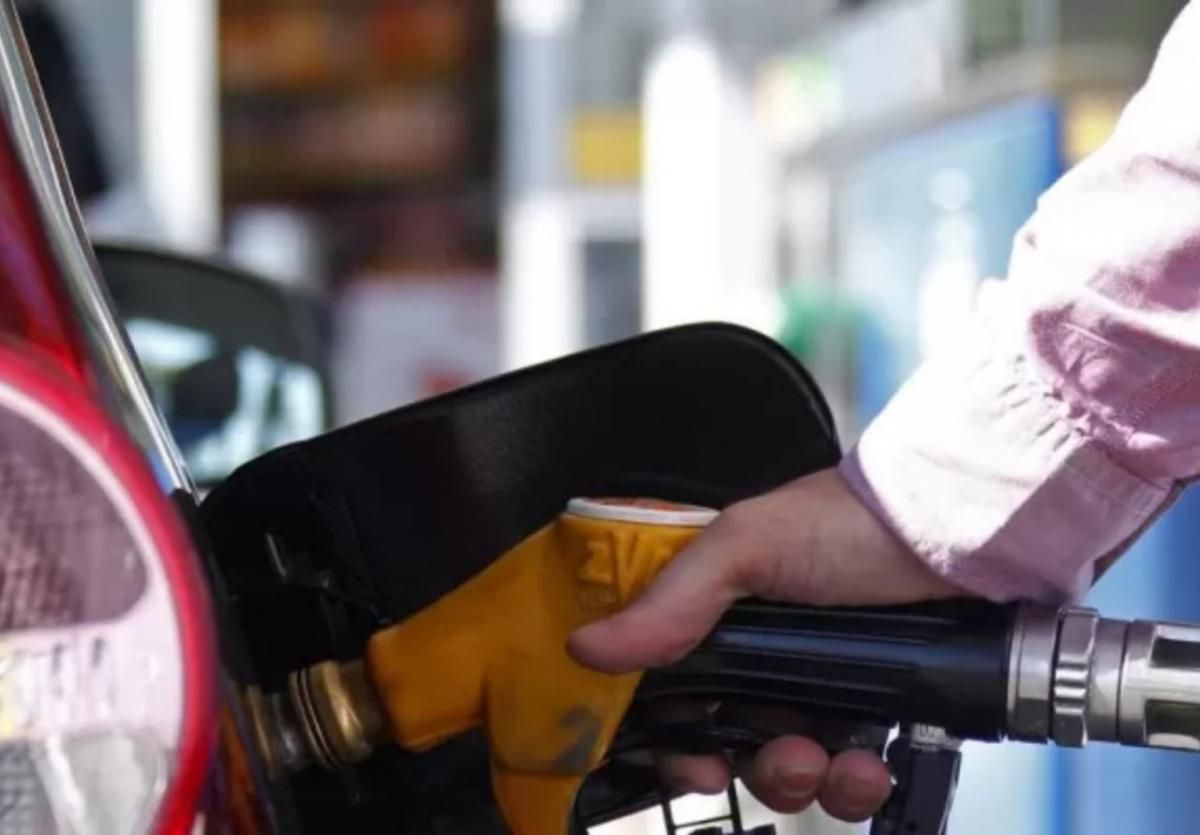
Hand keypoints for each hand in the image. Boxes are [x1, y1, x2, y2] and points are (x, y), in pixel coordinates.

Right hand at [568, 468, 962, 821]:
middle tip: (783, 759)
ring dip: (804, 782)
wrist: (953, 531)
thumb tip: (584, 648)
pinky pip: (848, 773)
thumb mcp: (745, 547)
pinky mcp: (872, 708)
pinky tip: (870, 766)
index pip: (672, 694)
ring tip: (834, 762)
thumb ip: (670, 601)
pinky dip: (855, 783)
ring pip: (788, 769)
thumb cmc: (840, 523)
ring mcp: (817, 687)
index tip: (699, 765)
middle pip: (729, 745)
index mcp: (715, 618)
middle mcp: (760, 658)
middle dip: (750, 769)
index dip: (677, 740)